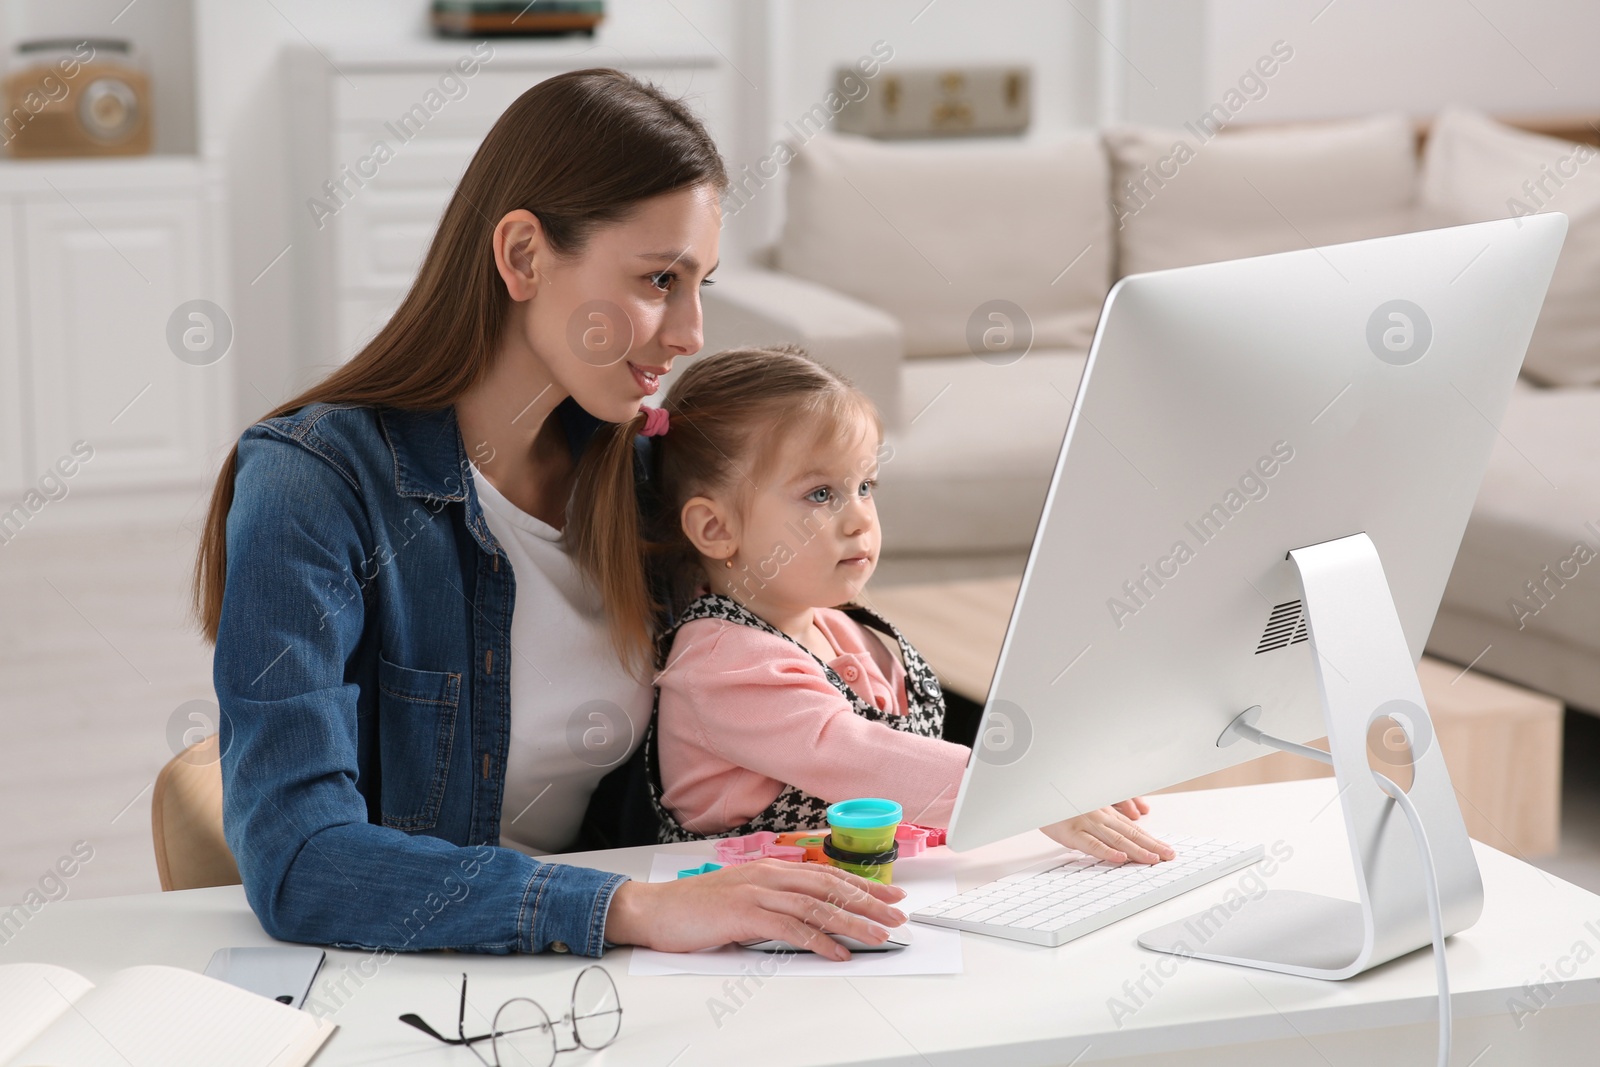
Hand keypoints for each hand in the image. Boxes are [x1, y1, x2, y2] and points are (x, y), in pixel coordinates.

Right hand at [603, 858, 908, 960]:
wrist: (655, 909)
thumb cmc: (696, 908)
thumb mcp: (743, 899)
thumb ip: (774, 903)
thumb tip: (808, 919)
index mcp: (771, 869)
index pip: (827, 875)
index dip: (863, 885)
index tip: (890, 895)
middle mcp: (769, 874)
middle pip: (830, 886)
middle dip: (869, 901)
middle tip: (898, 915)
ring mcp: (757, 892)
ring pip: (817, 905)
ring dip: (852, 922)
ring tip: (879, 935)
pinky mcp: (745, 913)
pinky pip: (790, 927)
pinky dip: (818, 940)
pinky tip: (837, 952)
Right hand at [1040, 800, 1173, 863]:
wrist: (1036, 790)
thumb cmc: (1060, 799)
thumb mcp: (1087, 801)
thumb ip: (1111, 808)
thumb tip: (1136, 814)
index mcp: (1104, 812)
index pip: (1133, 828)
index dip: (1151, 839)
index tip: (1166, 849)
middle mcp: (1099, 817)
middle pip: (1130, 834)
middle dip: (1152, 845)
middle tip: (1169, 857)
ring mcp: (1085, 824)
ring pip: (1116, 839)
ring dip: (1136, 850)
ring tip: (1152, 860)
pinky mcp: (1070, 833)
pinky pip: (1091, 844)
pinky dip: (1106, 852)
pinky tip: (1119, 859)